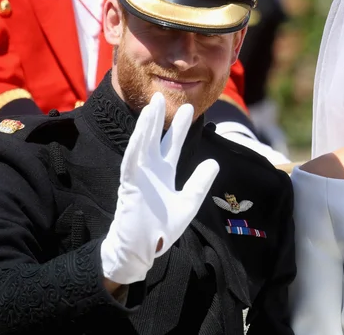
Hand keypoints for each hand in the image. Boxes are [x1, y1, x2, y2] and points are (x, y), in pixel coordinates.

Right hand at [101, 92, 219, 284]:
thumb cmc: (162, 229)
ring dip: (146, 126)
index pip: (172, 145)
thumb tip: (214, 162)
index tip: (189, 109)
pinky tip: (141, 132)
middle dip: (160, 118)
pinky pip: (132, 162)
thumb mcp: (189, 203)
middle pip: (155, 139)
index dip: (178, 127)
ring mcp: (138, 176)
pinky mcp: (129, 186)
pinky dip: (136, 146)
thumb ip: (200, 183)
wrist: (143, 249)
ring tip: (152, 105)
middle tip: (164, 95)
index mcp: (163, 173)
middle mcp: (150, 171)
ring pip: (142, 145)